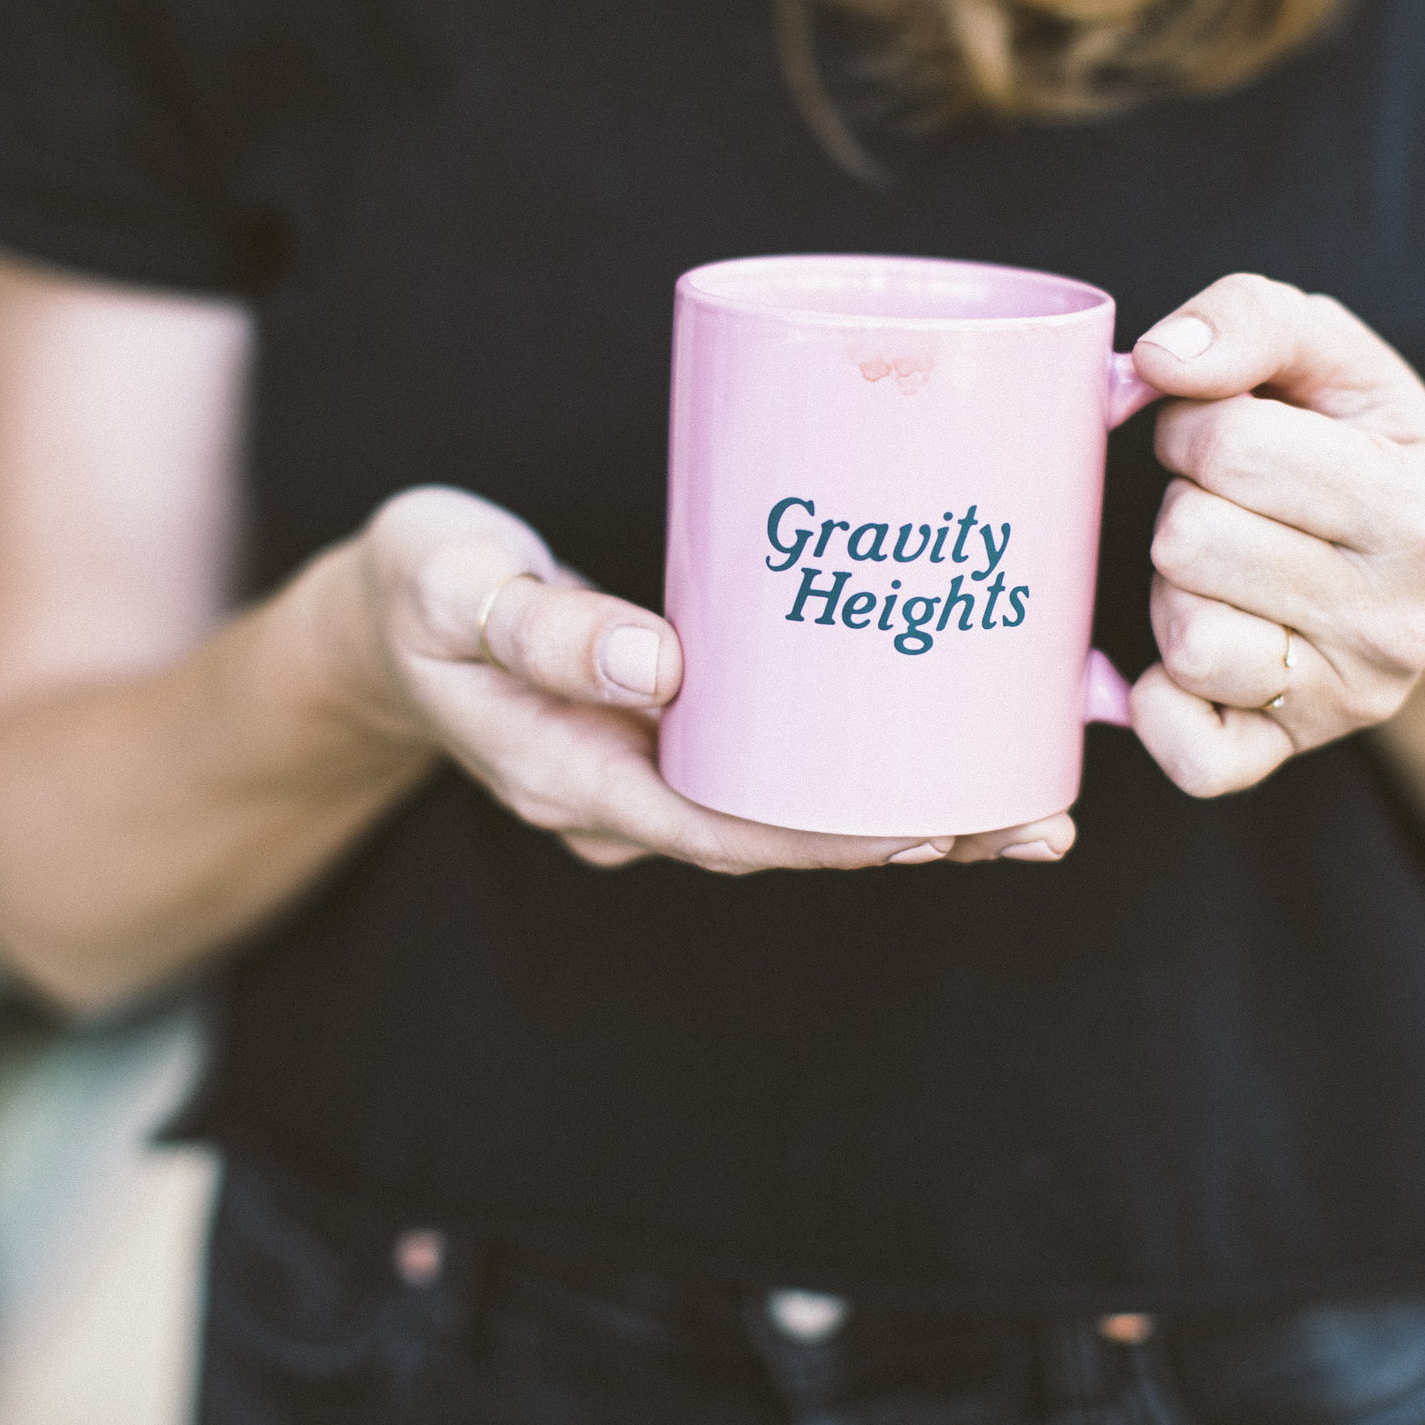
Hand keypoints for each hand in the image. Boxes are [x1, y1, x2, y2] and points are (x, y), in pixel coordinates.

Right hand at [326, 486, 1075, 871]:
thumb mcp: (451, 584)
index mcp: (568, 776)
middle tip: (1035, 822)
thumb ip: (537, 622)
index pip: (721, 831)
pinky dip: (863, 771)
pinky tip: (949, 751)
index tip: (935, 830)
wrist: (389, 611)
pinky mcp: (678, 737)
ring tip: (1032, 803)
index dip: (832, 840)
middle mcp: (623, 797)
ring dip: (907, 816)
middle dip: (909, 839)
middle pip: (782, 839)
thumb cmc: (421, 588)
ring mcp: (651, 776)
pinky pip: (781, 771)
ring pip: (792, 814)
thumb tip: (654, 662)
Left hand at [1127, 275, 1424, 796]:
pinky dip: (1159, 703)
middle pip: (1190, 541)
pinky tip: (1185, 654)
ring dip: (1173, 591)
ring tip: (1223, 568)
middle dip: (1182, 506)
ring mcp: (1348, 698)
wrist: (1409, 551)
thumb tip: (1159, 360)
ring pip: (1183, 638)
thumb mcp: (1326, 351)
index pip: (1229, 444)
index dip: (1193, 425)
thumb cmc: (1348, 437)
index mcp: (1420, 508)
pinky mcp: (1287, 753)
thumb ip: (1247, 317)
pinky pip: (1188, 753)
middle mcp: (1400, 619)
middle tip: (1226, 506)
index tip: (1225, 436)